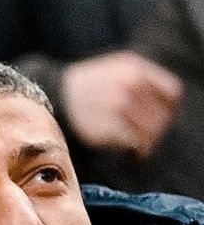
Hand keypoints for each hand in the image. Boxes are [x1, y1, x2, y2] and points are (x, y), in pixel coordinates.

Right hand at [62, 50, 181, 158]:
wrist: (52, 96)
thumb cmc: (85, 88)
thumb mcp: (115, 71)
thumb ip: (142, 81)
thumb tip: (166, 107)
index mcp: (134, 69)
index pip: (171, 93)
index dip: (168, 110)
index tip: (159, 120)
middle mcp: (130, 84)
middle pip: (161, 115)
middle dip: (156, 131)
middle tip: (146, 140)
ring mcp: (118, 106)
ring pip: (150, 131)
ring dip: (147, 143)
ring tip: (137, 149)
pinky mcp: (106, 126)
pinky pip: (134, 143)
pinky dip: (135, 152)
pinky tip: (129, 155)